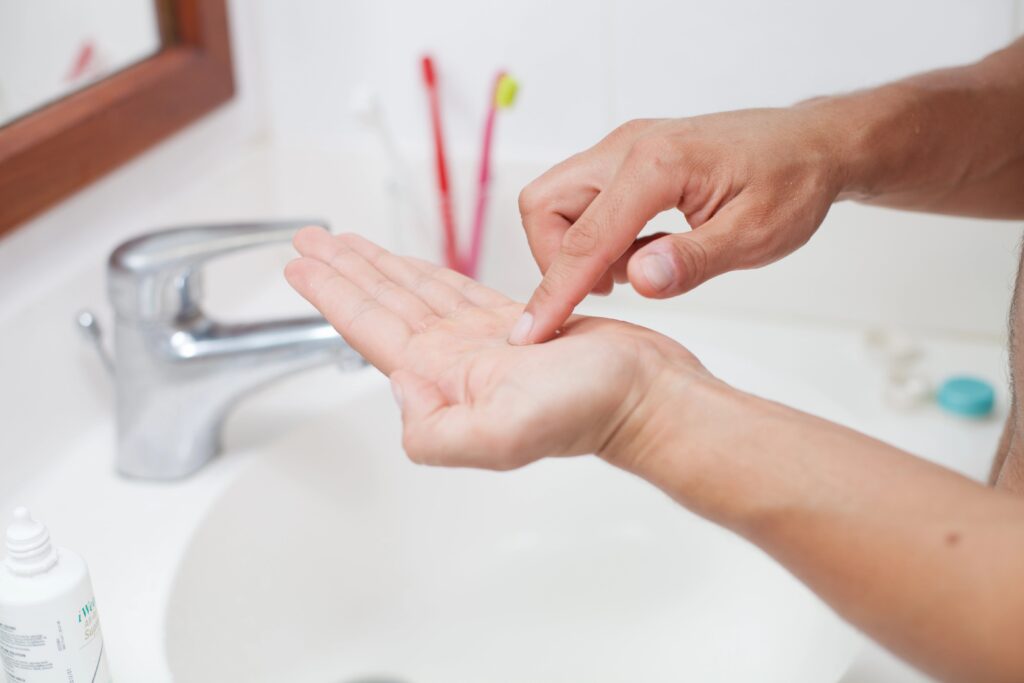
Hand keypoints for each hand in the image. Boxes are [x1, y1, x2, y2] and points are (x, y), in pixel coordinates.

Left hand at [285, 228, 709, 469]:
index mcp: (442, 378)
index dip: (330, 293)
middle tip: (309, 241)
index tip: (298, 264)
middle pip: (383, 303)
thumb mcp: (501, 435)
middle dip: (344, 271)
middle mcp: (455, 360)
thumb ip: (433, 428)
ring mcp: (484, 343)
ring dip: (380, 267)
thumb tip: (395, 385)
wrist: (646, 398)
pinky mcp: (517, 325)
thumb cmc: (591, 413)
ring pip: (417, 292)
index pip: (369, 327)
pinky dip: (429, 273)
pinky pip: (458, 291)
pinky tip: (413, 266)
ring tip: (347, 245)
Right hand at [513, 108, 844, 343]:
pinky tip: (643, 251)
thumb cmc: (790, 184)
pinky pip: (582, 199)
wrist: (810, 144)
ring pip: (556, 200)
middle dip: (555, 259)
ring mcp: (623, 148)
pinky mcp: (626, 158)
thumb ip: (693, 260)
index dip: (554, 292)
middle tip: (610, 290)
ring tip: (639, 267)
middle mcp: (627, 146)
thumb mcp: (755, 236)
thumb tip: (640, 282)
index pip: (584, 238)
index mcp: (657, 164)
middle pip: (544, 204)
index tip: (529, 335)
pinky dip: (594, 235)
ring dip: (576, 247)